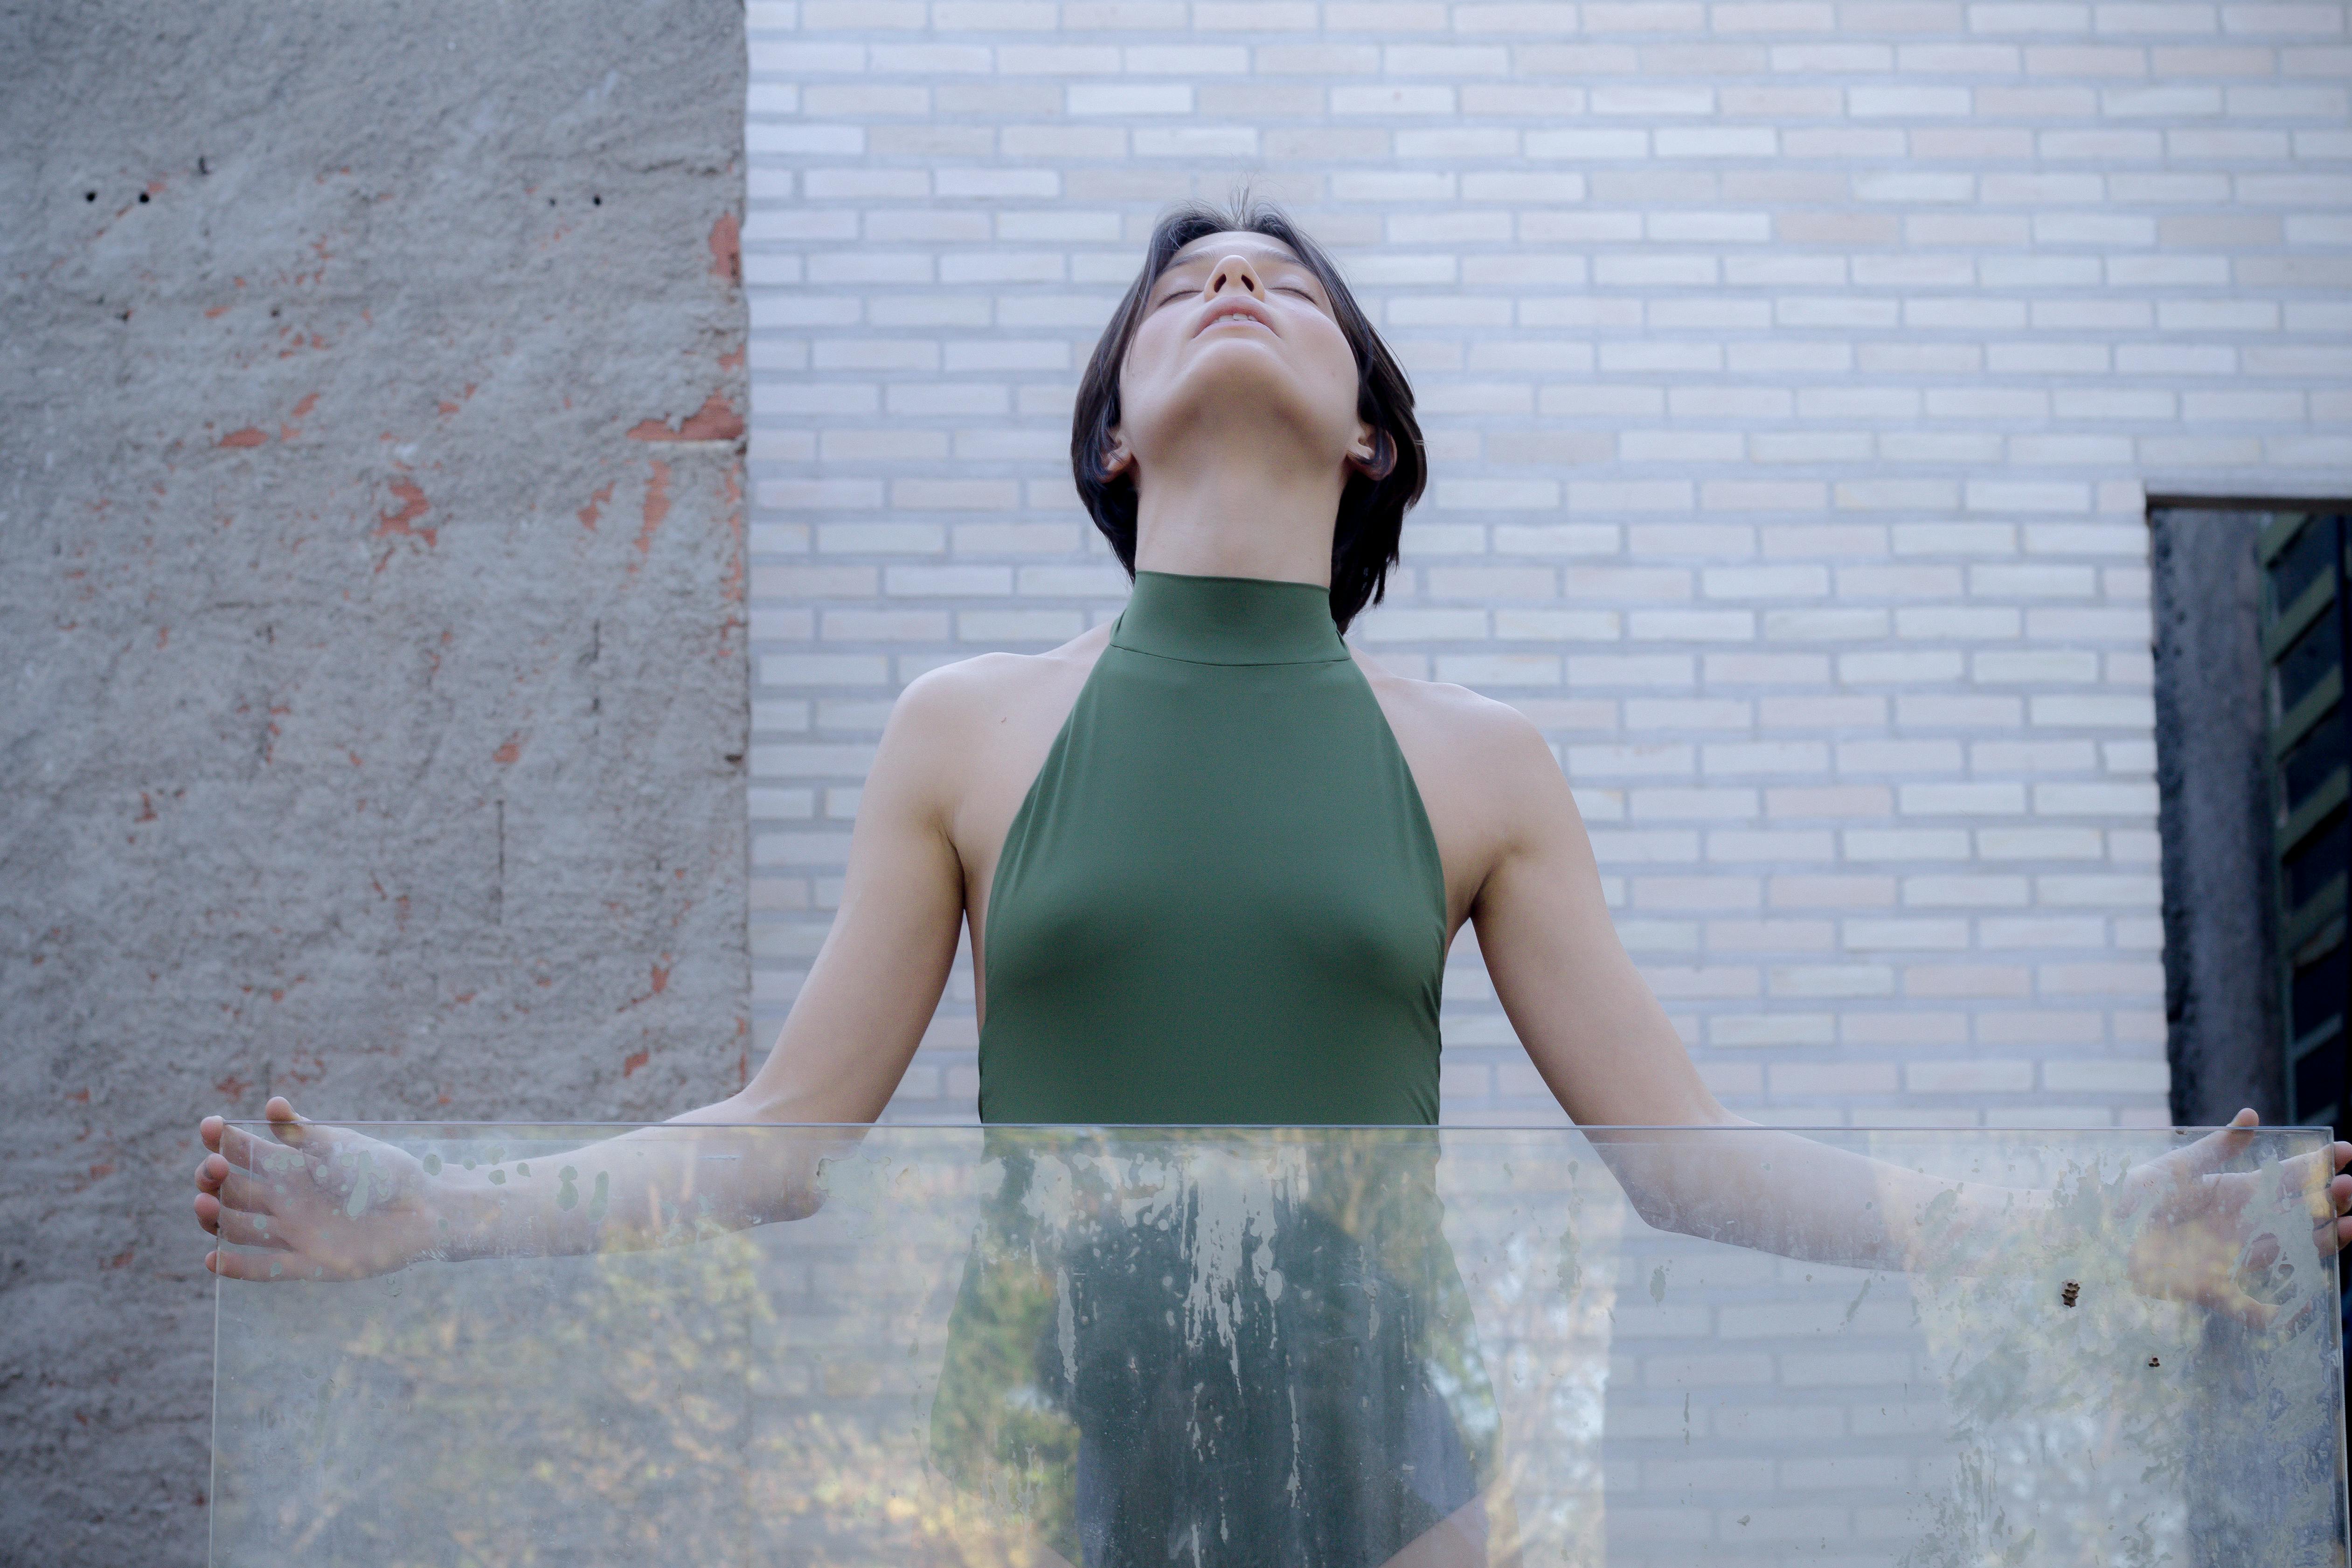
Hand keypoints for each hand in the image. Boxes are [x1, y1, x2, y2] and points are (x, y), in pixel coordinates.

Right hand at [195, 1096, 443, 1281]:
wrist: (425, 1210)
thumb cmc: (387, 1173)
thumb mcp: (344, 1147)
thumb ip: (307, 1132)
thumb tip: (272, 1104)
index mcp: (293, 1167)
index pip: (245, 1153)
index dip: (223, 1140)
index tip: (210, 1126)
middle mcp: (286, 1200)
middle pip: (233, 1191)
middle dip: (214, 1178)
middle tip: (213, 1169)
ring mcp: (294, 1231)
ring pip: (240, 1227)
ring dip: (215, 1218)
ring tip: (204, 1204)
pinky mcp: (310, 1263)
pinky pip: (265, 1267)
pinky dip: (237, 1266)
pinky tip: (214, 1259)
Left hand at [2119, 1108, 2351, 1328]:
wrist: (2102, 1237)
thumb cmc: (2139, 1199)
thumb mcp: (2176, 1168)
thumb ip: (2216, 1147)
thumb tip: (2253, 1115)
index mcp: (2237, 1194)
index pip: (2288, 1177)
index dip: (2318, 1165)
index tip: (2348, 1151)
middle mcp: (2246, 1226)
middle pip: (2298, 1215)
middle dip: (2327, 1200)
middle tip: (2350, 1187)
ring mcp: (2236, 1258)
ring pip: (2290, 1254)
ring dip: (2321, 1243)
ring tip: (2349, 1224)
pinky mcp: (2215, 1291)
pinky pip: (2251, 1311)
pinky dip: (2275, 1315)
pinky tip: (2302, 1307)